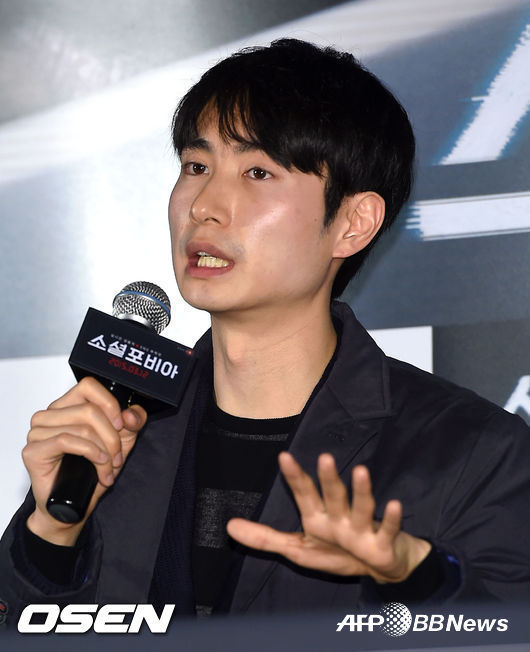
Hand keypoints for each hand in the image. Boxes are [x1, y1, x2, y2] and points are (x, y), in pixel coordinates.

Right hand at [23, 377, 146, 545]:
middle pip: (89, 409)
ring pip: (82, 427)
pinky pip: (66, 441)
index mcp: (69, 405)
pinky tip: (99, 466)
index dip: (109, 403)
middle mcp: (51, 415)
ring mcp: (38, 431)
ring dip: (103, 451)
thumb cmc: (92, 470)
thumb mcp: (123, 440)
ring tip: (108, 466)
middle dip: (111, 436)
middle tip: (118, 455)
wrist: (75, 503)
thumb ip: (134, 421)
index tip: (121, 424)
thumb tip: (130, 413)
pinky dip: (90, 453)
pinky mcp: (33, 450)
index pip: (88, 386)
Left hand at [226, 452, 430, 582]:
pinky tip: (394, 504)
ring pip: (362, 507)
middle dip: (328, 478)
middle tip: (324, 457)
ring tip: (361, 471)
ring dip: (362, 491)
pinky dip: (392, 519)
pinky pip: (388, 530)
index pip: (304, 494)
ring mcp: (362, 529)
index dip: (294, 477)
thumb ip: (264, 539)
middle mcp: (340, 518)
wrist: (380, 568)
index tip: (283, 456)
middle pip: (333, 496)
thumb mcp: (297, 549)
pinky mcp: (383, 543)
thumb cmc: (338, 553)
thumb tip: (228, 526)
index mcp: (318, 518)